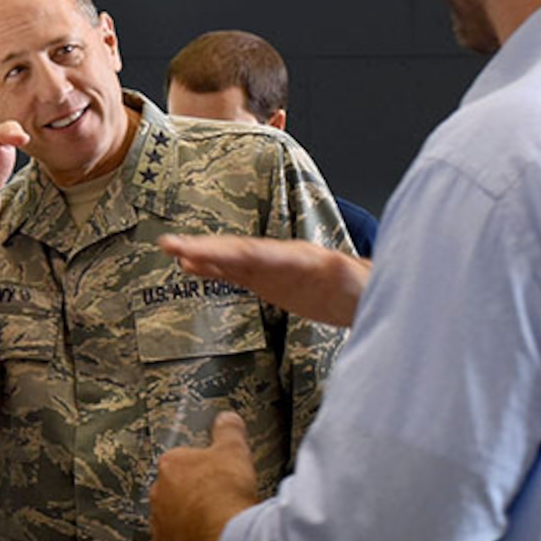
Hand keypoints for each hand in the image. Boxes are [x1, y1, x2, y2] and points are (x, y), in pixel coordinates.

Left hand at [150, 411, 259, 540]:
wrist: (224, 535)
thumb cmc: (225, 492)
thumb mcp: (234, 450)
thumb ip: (228, 431)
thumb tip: (228, 419)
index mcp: (171, 465)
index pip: (181, 461)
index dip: (201, 469)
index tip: (215, 476)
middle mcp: (158, 494)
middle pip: (174, 492)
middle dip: (192, 496)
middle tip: (216, 501)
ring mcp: (159, 524)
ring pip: (171, 520)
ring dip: (188, 522)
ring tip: (213, 526)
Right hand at [157, 234, 369, 327]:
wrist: (372, 296)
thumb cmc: (372, 292)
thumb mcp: (366, 288)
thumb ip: (353, 278)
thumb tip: (342, 268)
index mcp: (302, 258)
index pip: (257, 254)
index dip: (224, 252)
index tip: (195, 251)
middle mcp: (283, 258)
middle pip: (238, 251)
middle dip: (203, 247)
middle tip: (168, 244)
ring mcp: (274, 268)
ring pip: (232, 258)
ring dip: (201, 253)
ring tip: (168, 249)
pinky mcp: (270, 282)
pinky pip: (236, 273)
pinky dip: (212, 268)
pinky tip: (190, 267)